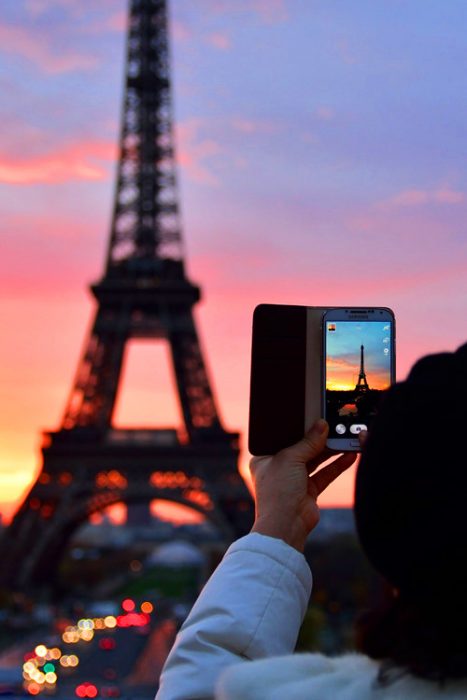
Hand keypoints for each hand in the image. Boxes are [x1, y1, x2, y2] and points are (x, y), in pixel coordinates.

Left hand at [250, 420, 357, 551]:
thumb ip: (308, 442)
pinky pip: (325, 473)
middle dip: (317, 438)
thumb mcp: (290, 459)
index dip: (297, 428)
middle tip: (333, 425)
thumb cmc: (277, 491)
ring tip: (345, 438)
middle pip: (301, 448)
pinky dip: (336, 465)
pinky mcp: (309, 490)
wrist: (286, 526)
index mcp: (265, 458)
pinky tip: (348, 456)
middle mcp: (279, 468)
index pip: (282, 437)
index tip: (312, 416)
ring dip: (330, 450)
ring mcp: (294, 480)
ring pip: (315, 460)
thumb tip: (322, 425)